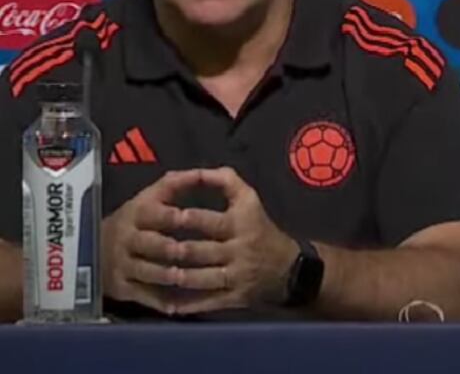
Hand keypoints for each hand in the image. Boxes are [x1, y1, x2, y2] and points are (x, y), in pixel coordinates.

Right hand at [101, 170, 203, 314]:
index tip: (185, 217)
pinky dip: (160, 301)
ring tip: (186, 277)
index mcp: (136, 214)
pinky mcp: (121, 287)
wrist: (92, 248)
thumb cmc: (135, 219)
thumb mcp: (149, 197)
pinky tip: (177, 305)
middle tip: (189, 252)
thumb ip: (175, 184)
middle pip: (150, 244)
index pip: (152, 214)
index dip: (169, 216)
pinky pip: (142, 295)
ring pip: (147, 271)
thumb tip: (201, 172)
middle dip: (170, 248)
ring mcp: (123, 265)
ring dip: (167, 275)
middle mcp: (127, 239)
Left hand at [163, 167, 299, 315]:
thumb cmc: (261, 227)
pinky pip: (209, 302)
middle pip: (202, 252)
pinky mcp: (236, 297)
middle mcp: (240, 250)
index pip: (212, 221)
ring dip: (179, 278)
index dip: (190, 219)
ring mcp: (238, 276)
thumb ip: (225, 180)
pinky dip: (188, 305)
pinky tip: (169, 305)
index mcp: (243, 223)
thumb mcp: (250, 199)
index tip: (170, 216)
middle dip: (177, 251)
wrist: (289, 267)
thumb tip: (197, 172)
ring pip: (202, 279)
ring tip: (159, 274)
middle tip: (153, 249)